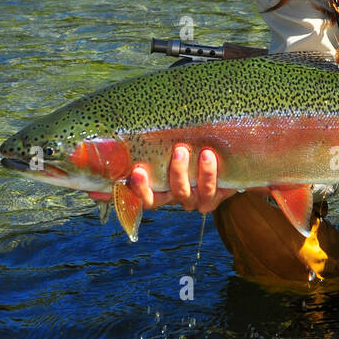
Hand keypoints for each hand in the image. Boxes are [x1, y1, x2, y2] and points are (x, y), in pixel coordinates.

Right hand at [88, 145, 233, 213]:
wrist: (231, 157)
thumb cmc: (191, 145)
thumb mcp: (168, 144)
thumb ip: (144, 144)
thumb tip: (108, 138)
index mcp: (157, 188)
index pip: (136, 195)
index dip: (129, 190)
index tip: (127, 173)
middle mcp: (173, 197)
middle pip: (156, 201)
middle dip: (146, 187)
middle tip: (141, 169)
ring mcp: (193, 199)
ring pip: (183, 194)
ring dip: (180, 174)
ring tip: (182, 150)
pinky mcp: (214, 196)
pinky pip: (210, 190)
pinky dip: (208, 173)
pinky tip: (208, 155)